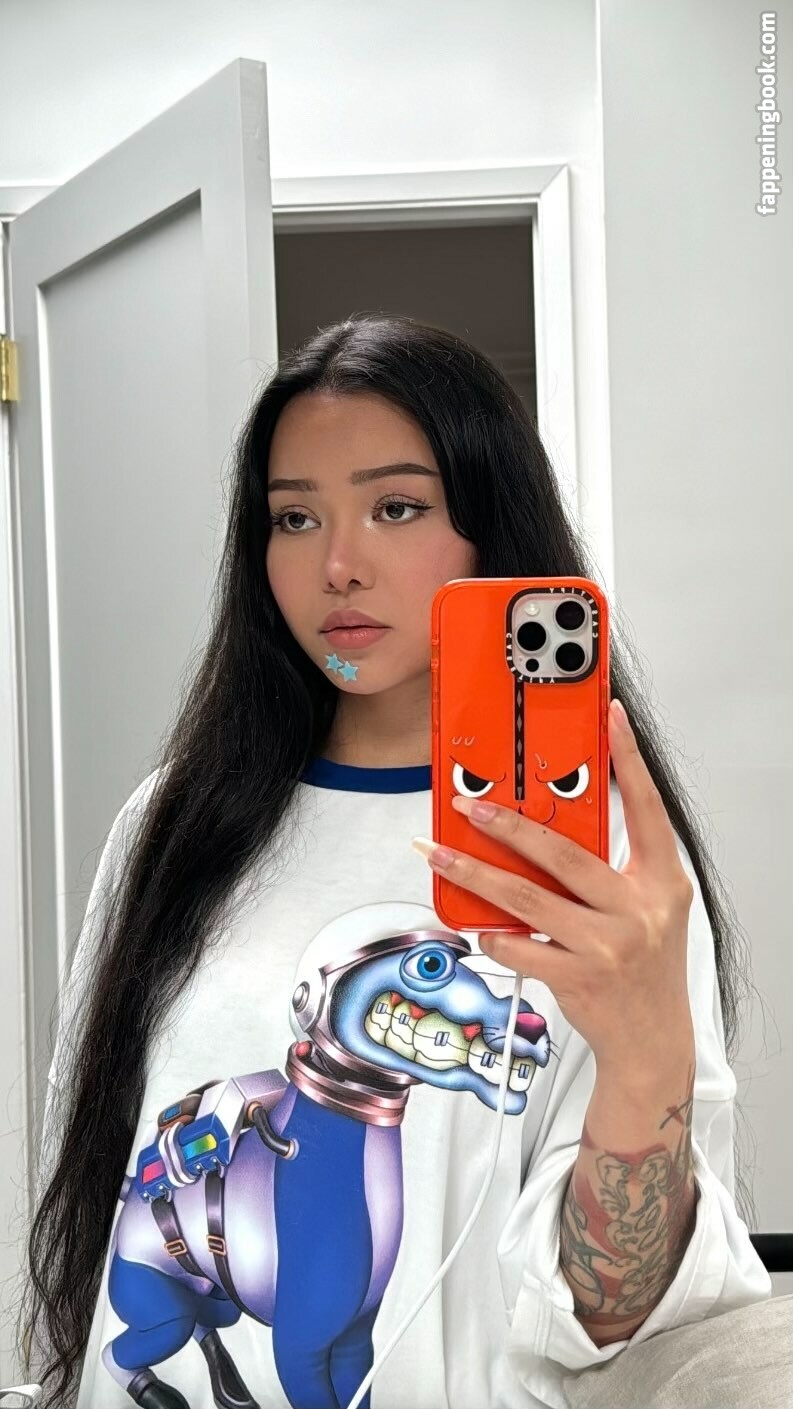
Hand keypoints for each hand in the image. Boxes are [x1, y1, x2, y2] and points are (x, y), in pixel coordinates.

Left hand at [416, 698, 695, 1071]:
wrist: (652, 1039)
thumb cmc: (645, 964)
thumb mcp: (649, 908)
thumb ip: (614, 869)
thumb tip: (548, 832)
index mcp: (661, 881)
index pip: (648, 808)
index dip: (630, 760)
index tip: (610, 718)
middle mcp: (637, 909)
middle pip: (564, 854)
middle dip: (509, 825)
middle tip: (470, 805)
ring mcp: (606, 945)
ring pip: (526, 898)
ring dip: (474, 873)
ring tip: (440, 853)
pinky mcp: (576, 978)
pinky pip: (518, 945)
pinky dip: (492, 932)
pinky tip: (478, 924)